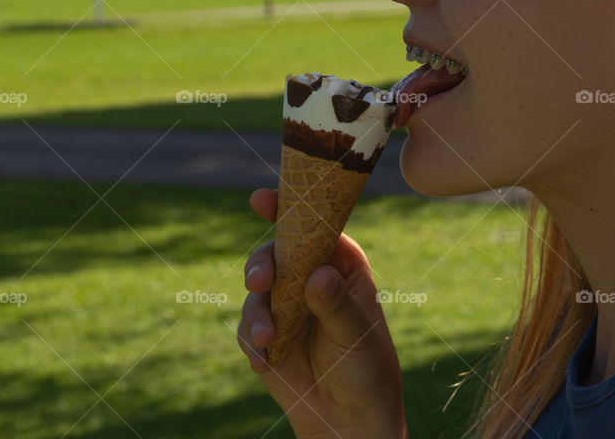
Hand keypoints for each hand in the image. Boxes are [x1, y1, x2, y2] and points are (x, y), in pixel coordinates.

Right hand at [238, 188, 407, 438]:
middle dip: (262, 263)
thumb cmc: (368, 369)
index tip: (262, 198)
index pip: (315, 227)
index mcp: (341, 265)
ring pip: (257, 290)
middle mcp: (310, 278)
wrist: (350, 422)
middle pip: (276, 252)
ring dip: (256, 312)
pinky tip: (264, 362)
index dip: (289, 208)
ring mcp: (286, 306)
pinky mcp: (266, 336)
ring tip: (266, 338)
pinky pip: (247, 328)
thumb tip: (315, 275)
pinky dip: (252, 341)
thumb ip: (335, 304)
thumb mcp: (357, 333)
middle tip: (260, 280)